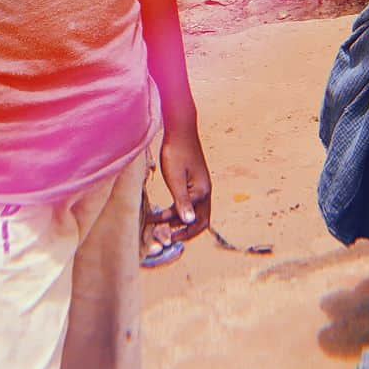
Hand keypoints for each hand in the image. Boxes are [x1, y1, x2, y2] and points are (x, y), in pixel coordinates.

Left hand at [158, 125, 211, 241]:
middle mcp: (205, 192)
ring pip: (196, 213)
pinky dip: (180, 211)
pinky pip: (191, 203)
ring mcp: (201, 187)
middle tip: (168, 238)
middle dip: (186, 232)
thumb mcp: (175, 177)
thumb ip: (181, 200)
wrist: (180, 130)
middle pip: (201, 221)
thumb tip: (189, 222)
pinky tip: (167, 212)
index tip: (165, 237)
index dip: (181, 231)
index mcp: (202, 192)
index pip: (195, 221)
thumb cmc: (176, 151)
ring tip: (164, 227)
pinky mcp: (195, 182)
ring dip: (181, 222)